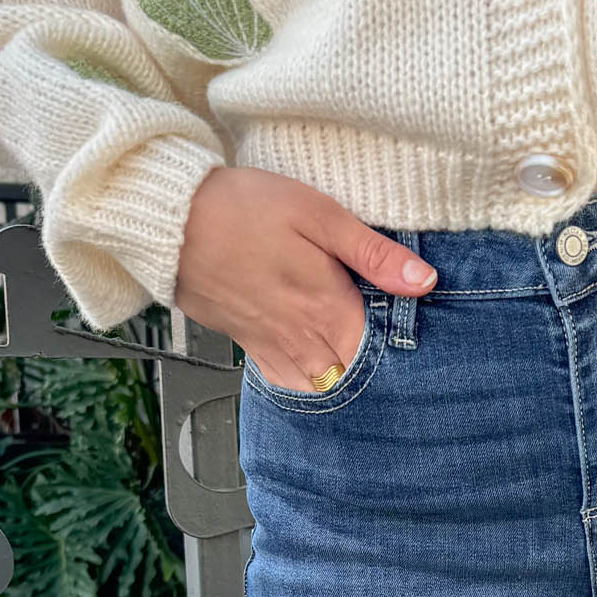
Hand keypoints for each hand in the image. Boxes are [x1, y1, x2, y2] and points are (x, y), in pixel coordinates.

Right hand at [175, 165, 437, 391]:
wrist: (171, 220)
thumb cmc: (243, 208)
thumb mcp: (318, 215)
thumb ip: (372, 254)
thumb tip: (425, 282)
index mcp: (330, 310)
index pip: (383, 353)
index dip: (402, 352)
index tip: (418, 345)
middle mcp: (305, 341)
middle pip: (356, 377)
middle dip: (377, 372)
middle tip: (395, 360)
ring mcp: (275, 349)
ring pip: (323, 387)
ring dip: (343, 381)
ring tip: (360, 366)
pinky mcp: (250, 347)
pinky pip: (287, 384)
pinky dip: (307, 384)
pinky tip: (317, 368)